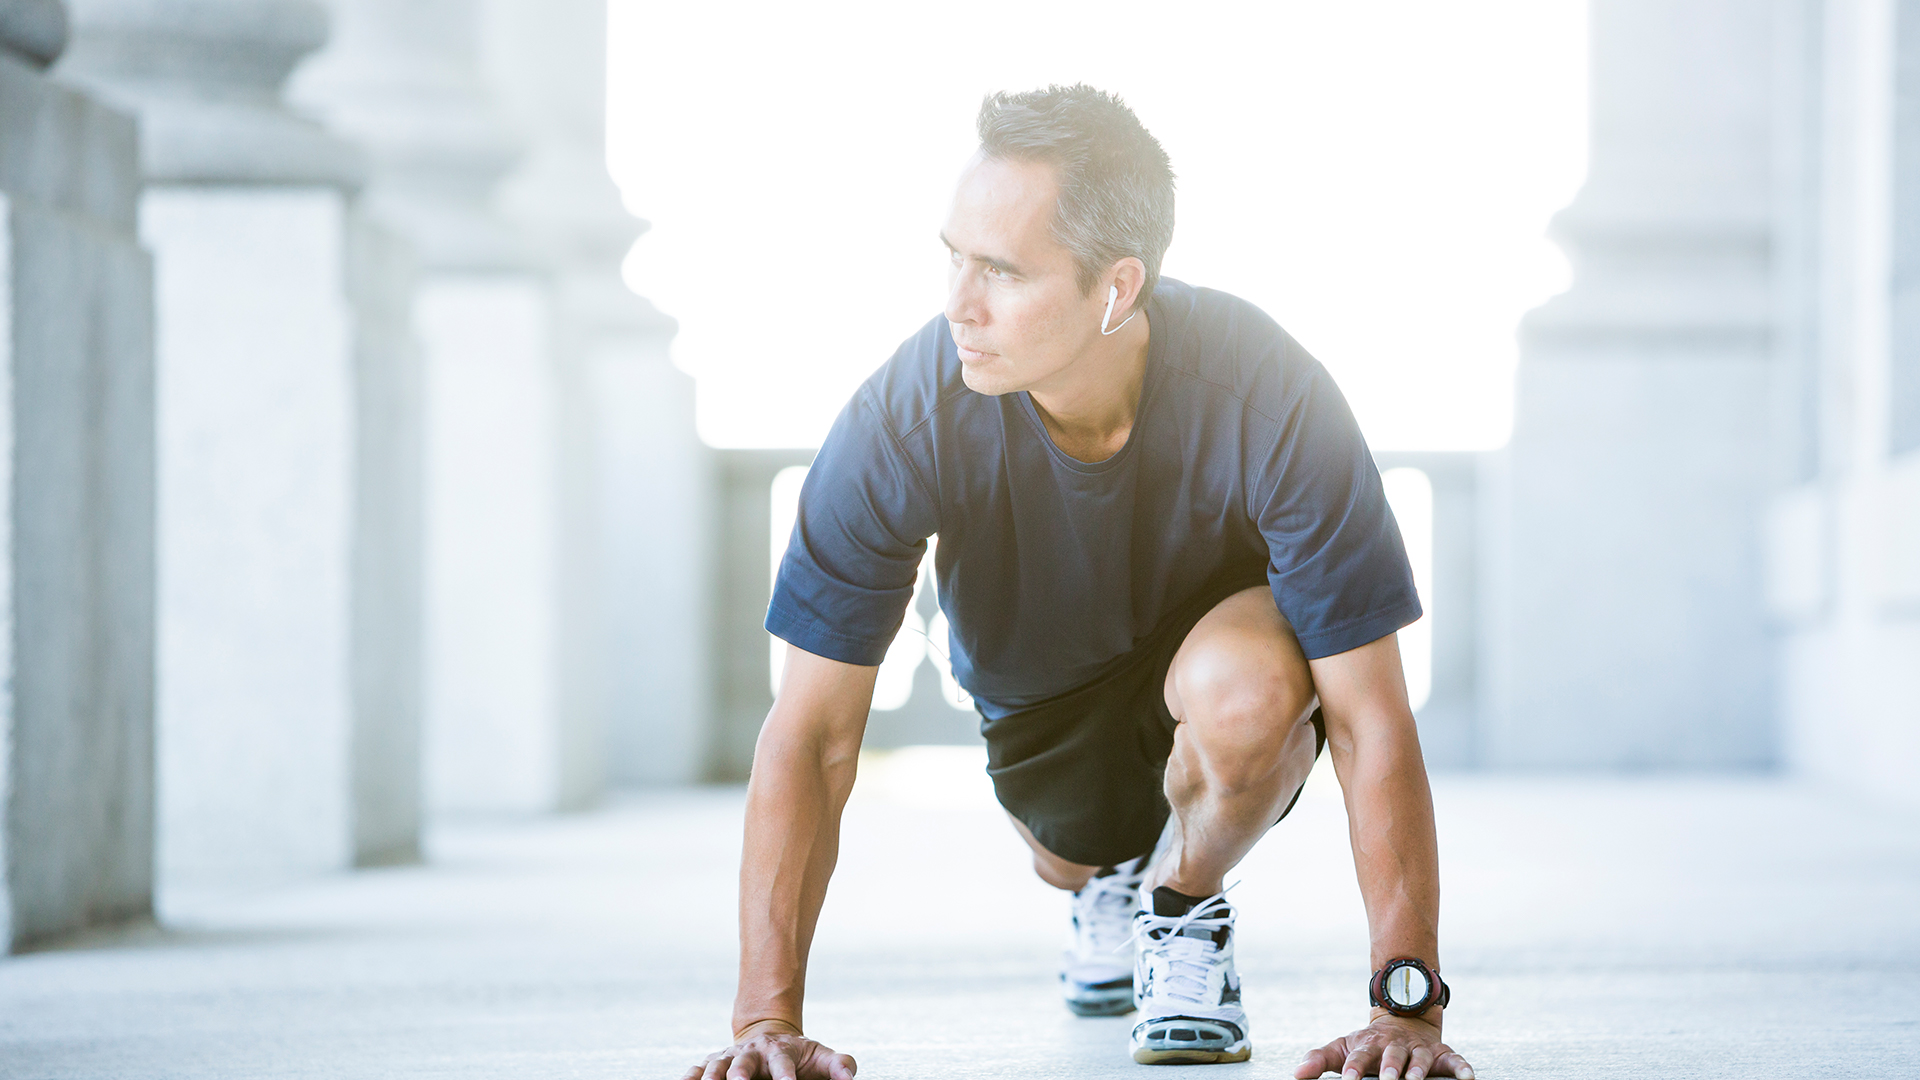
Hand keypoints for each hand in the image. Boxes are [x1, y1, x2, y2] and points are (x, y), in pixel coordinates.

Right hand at [681, 1019, 855, 1079]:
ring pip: (718, 1064)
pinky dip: (690, 1076)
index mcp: (780, 1050)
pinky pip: (698, 1069)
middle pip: (745, 1061)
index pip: (783, 1062)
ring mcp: (731, 1056)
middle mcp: (753, 1051)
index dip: (785, 1075)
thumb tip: (849, 1077)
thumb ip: (839, 1065)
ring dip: (712, 1075)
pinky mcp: (714, 1063)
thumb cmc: (799, 1055)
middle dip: (741, 1073)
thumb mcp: (821, 1056)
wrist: (771, 1037)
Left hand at [1293, 1010, 1472, 1079]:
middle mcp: (1394, 1046)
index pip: (1359, 1057)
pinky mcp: (1442, 1054)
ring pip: (1420, 1059)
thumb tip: (1295, 1075)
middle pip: (1392, 1057)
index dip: (1353, 1068)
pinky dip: (1462, 1068)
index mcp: (1369, 1045)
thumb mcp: (1342, 1047)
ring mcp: (1419, 1049)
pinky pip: (1455, 1061)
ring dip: (1418, 1070)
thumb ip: (1319, 1060)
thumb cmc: (1368, 1043)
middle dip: (1390, 1069)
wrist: (1402, 1019)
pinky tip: (1467, 1078)